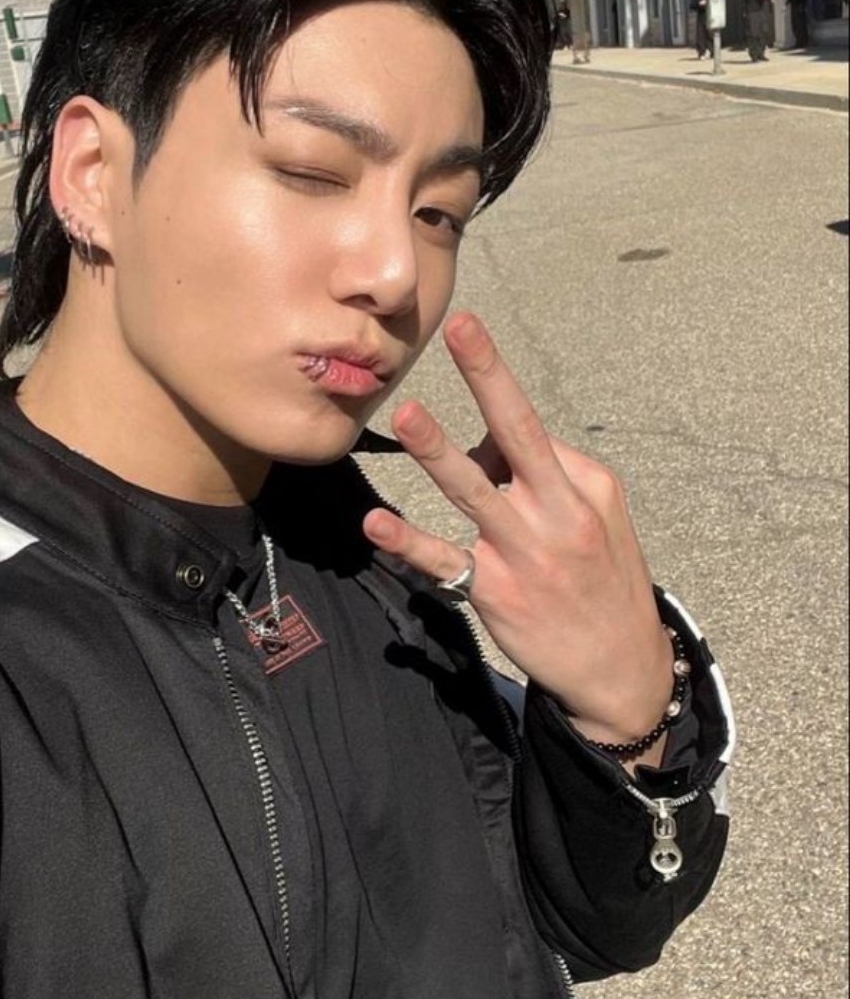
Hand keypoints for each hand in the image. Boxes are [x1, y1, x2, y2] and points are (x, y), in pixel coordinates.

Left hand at [363, 313, 671, 747]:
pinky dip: (408, 543)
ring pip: (474, 492)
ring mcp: (523, 553)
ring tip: (406, 415)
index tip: (465, 328)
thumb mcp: (600, 518)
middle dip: (488, 377)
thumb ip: (550, 474)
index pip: (527, 430)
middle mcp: (556, 513)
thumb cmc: (604, 579)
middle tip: (459, 328)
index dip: (491, 382)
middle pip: (518, 433)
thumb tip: (490, 445)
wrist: (621, 671)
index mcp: (582, 487)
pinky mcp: (493, 593)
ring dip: (438, 452)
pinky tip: (377, 525)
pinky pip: (444, 562)